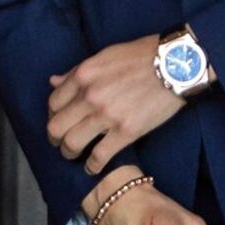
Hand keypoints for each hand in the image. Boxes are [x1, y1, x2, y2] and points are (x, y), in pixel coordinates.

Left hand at [48, 35, 183, 173]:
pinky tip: (91, 168)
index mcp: (82, 76)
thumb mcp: (102, 57)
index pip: (53, 102)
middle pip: (57, 126)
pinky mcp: (126, 132)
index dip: (52, 115)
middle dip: (54, 138)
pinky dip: (92, 165)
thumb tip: (53, 82)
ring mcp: (107, 116)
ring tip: (72, 155)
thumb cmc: (138, 56)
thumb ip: (76, 72)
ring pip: (73, 143)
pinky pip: (100, 155)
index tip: (57, 120)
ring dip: (68, 152)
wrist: (172, 66)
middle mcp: (90, 97)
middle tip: (58, 143)